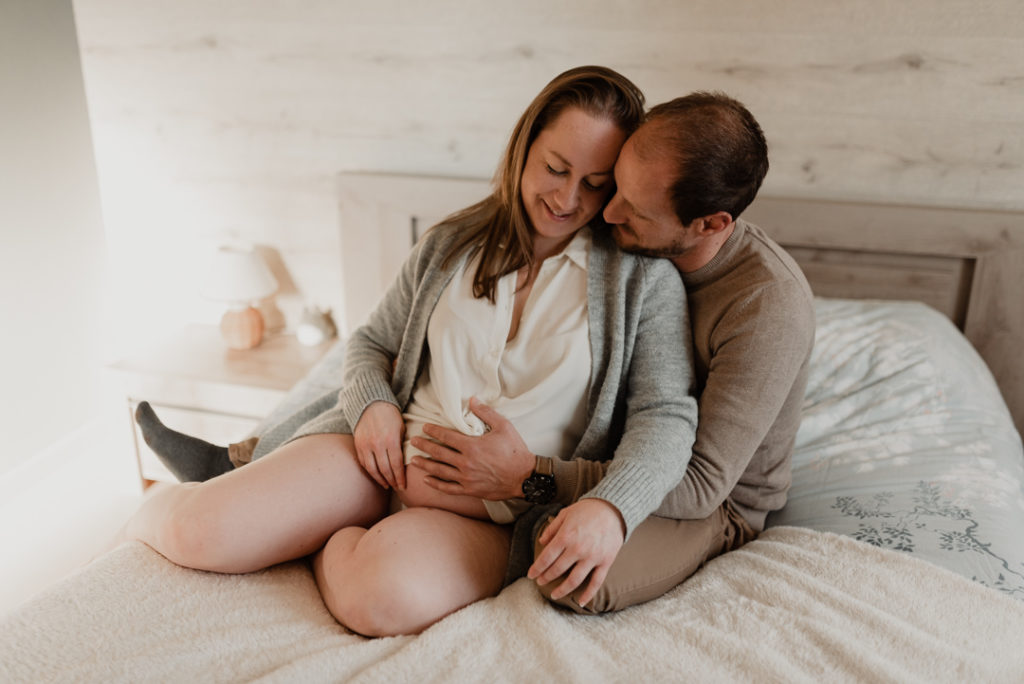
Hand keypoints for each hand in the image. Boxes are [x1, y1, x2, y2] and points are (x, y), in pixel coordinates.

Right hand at [352, 401, 405, 489]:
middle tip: (397, 488)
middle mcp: (377, 444)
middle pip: (385, 469)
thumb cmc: (390, 415)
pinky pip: (364, 463)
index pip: (396, 465)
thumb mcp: (401, 428)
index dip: (400, 478)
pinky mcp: (358, 445)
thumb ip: (402, 445)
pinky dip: (370, 471)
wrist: (371, 404)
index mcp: (391, 440)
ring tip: (387, 485)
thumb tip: (406, 464)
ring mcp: (365, 445)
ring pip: (372, 469)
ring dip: (380, 479)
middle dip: (392, 481)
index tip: (404, 486)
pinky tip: (377, 476)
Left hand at [409, 397, 534, 500]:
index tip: (424, 427)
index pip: (446, 436)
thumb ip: (486, 412)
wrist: (524, 477)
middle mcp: (465, 462)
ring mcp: (466, 478)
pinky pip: (448, 488)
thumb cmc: (515, 451)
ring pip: (440, 470)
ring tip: (413, 460)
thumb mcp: (504, 426)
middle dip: (424, 446)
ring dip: (425, 465)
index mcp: (472, 446)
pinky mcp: (469, 490)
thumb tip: (472, 399)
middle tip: (413, 442)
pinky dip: (436, 484)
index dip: (434, 431)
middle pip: (439, 453)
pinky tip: (426, 480)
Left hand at [528, 499, 625, 606]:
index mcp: (566, 536)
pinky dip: (588, 594)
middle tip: (540, 582)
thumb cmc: (587, 509)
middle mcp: (578, 549)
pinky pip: (596, 582)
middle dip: (546, 578)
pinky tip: (581, 602)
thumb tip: (541, 541)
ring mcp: (592, 557)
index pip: (546, 557)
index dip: (537, 568)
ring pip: (574, 580)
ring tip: (554, 595)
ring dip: (562, 590)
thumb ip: (552, 528)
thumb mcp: (565, 513)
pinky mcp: (606, 561)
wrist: (613, 508)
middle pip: (557, 570)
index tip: (531, 575)